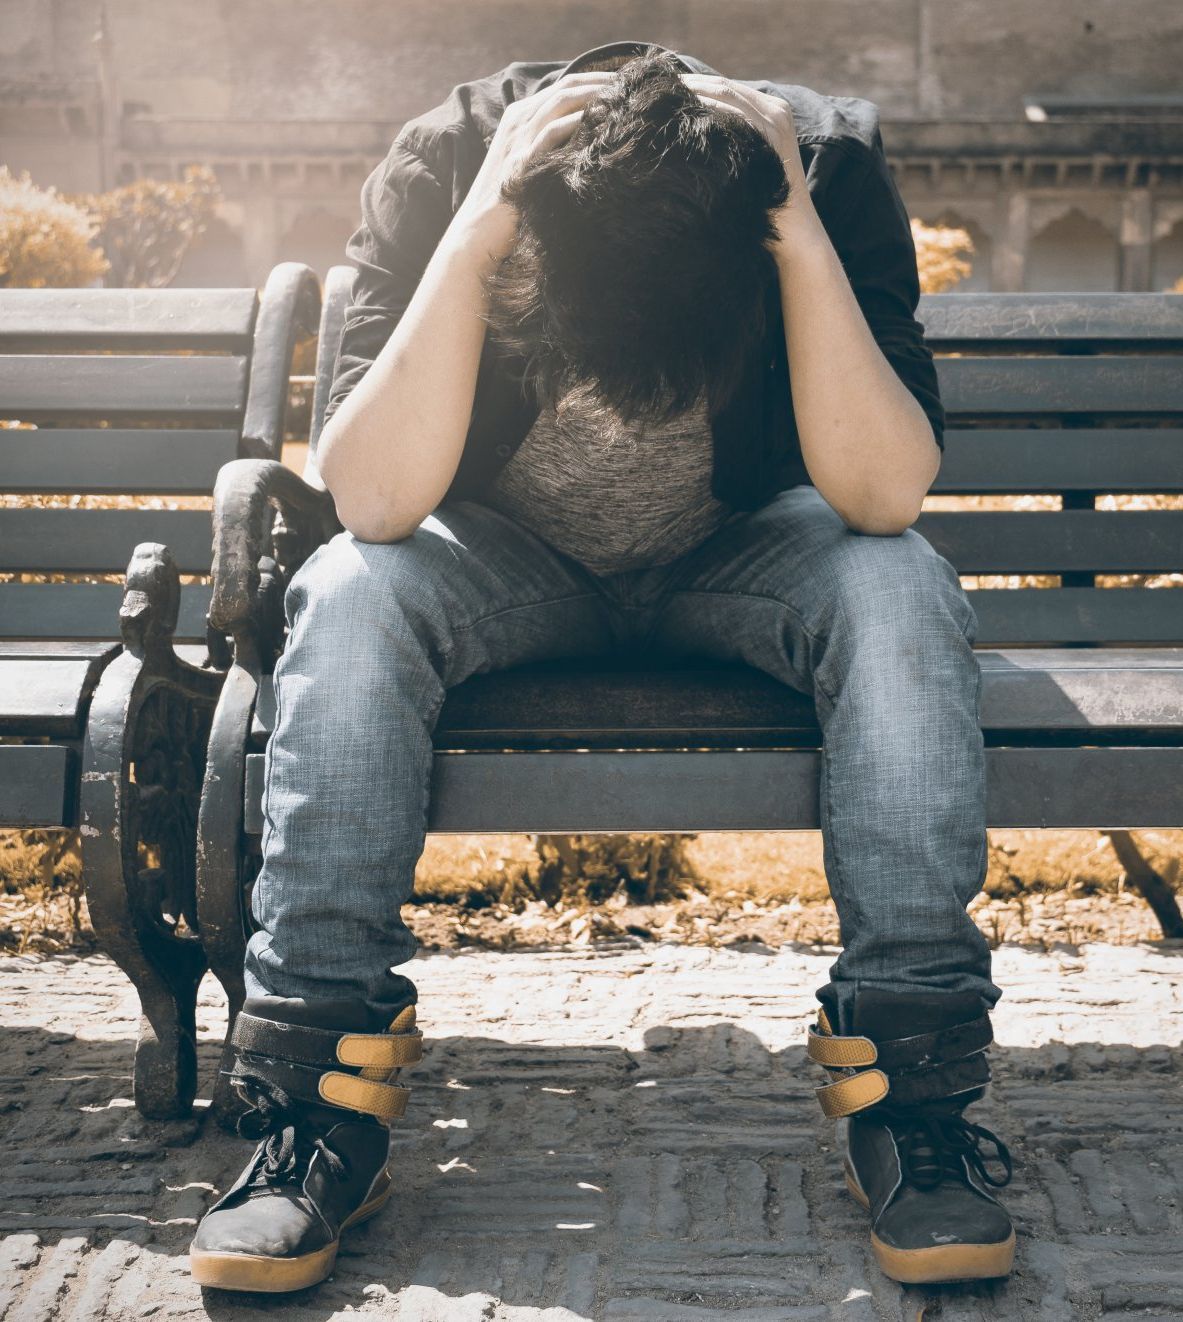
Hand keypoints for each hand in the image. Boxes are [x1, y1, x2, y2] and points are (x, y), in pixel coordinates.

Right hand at [455, 71, 615, 261]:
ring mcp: (518, 140)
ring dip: (595, 97)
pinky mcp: (520, 162)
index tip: (627, 87)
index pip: (564, 87)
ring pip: (560, 102)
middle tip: (633, 88)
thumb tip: (591, 144)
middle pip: (566, 88)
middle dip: (602, 83)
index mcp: (521, 118)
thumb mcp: (534, 168)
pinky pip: (552, 132)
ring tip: (623, 99)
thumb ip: (555, 150)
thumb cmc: (511, 206)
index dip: (597, 82)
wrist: (479, 234)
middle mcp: (518, 122)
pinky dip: (577, 123)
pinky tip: (601, 122)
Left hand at [680, 74, 821, 252]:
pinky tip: (684, 114)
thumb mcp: (749, 160)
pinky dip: (708, 109)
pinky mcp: (772, 135)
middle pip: (723, 85)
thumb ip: (731, 138)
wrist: (794, 230)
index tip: (665, 89)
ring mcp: (776, 121)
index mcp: (771, 110)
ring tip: (663, 98)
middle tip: (657, 89)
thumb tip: (690, 129)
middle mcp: (775, 109)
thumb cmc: (764, 201)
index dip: (694, 85)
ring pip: (727, 93)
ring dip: (694, 93)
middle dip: (689, 85)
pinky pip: (734, 113)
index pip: (726, 88)